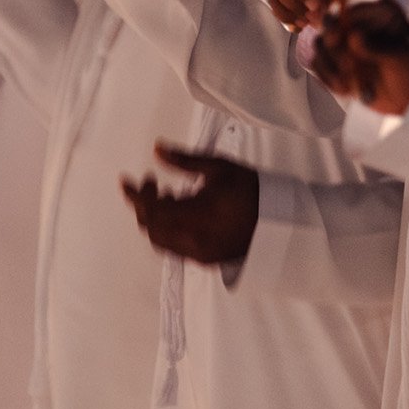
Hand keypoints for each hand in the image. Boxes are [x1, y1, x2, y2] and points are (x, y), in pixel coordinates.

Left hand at [121, 144, 258, 265]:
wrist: (280, 221)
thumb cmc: (250, 189)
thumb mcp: (219, 167)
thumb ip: (184, 160)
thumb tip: (157, 149)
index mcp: (193, 218)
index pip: (149, 210)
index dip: (135, 195)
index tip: (128, 180)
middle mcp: (191, 241)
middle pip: (150, 229)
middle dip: (144, 205)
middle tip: (152, 183)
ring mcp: (198, 255)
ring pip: (161, 241)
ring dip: (156, 219)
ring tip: (169, 195)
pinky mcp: (205, 260)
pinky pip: (175, 248)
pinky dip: (169, 229)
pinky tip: (182, 211)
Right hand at [312, 0, 408, 113]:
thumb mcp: (403, 58)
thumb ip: (379, 48)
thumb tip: (353, 36)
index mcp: (382, 12)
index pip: (359, 3)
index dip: (351, 15)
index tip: (352, 33)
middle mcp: (359, 22)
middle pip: (331, 17)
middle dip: (329, 31)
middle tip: (334, 43)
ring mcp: (343, 41)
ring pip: (320, 42)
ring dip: (331, 64)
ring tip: (348, 85)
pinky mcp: (334, 60)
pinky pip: (318, 64)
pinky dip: (328, 78)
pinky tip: (346, 91)